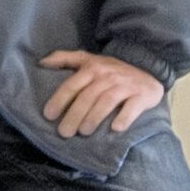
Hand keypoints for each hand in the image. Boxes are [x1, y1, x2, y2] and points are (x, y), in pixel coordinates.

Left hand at [41, 51, 163, 137]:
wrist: (148, 66)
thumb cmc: (111, 68)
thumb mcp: (88, 59)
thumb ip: (65, 58)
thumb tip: (41, 63)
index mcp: (92, 67)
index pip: (72, 85)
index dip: (59, 100)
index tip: (49, 116)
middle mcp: (107, 75)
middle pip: (87, 96)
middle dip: (74, 115)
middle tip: (64, 132)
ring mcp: (125, 85)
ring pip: (107, 101)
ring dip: (94, 117)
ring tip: (84, 132)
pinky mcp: (142, 95)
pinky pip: (132, 107)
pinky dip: (124, 118)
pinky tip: (115, 128)